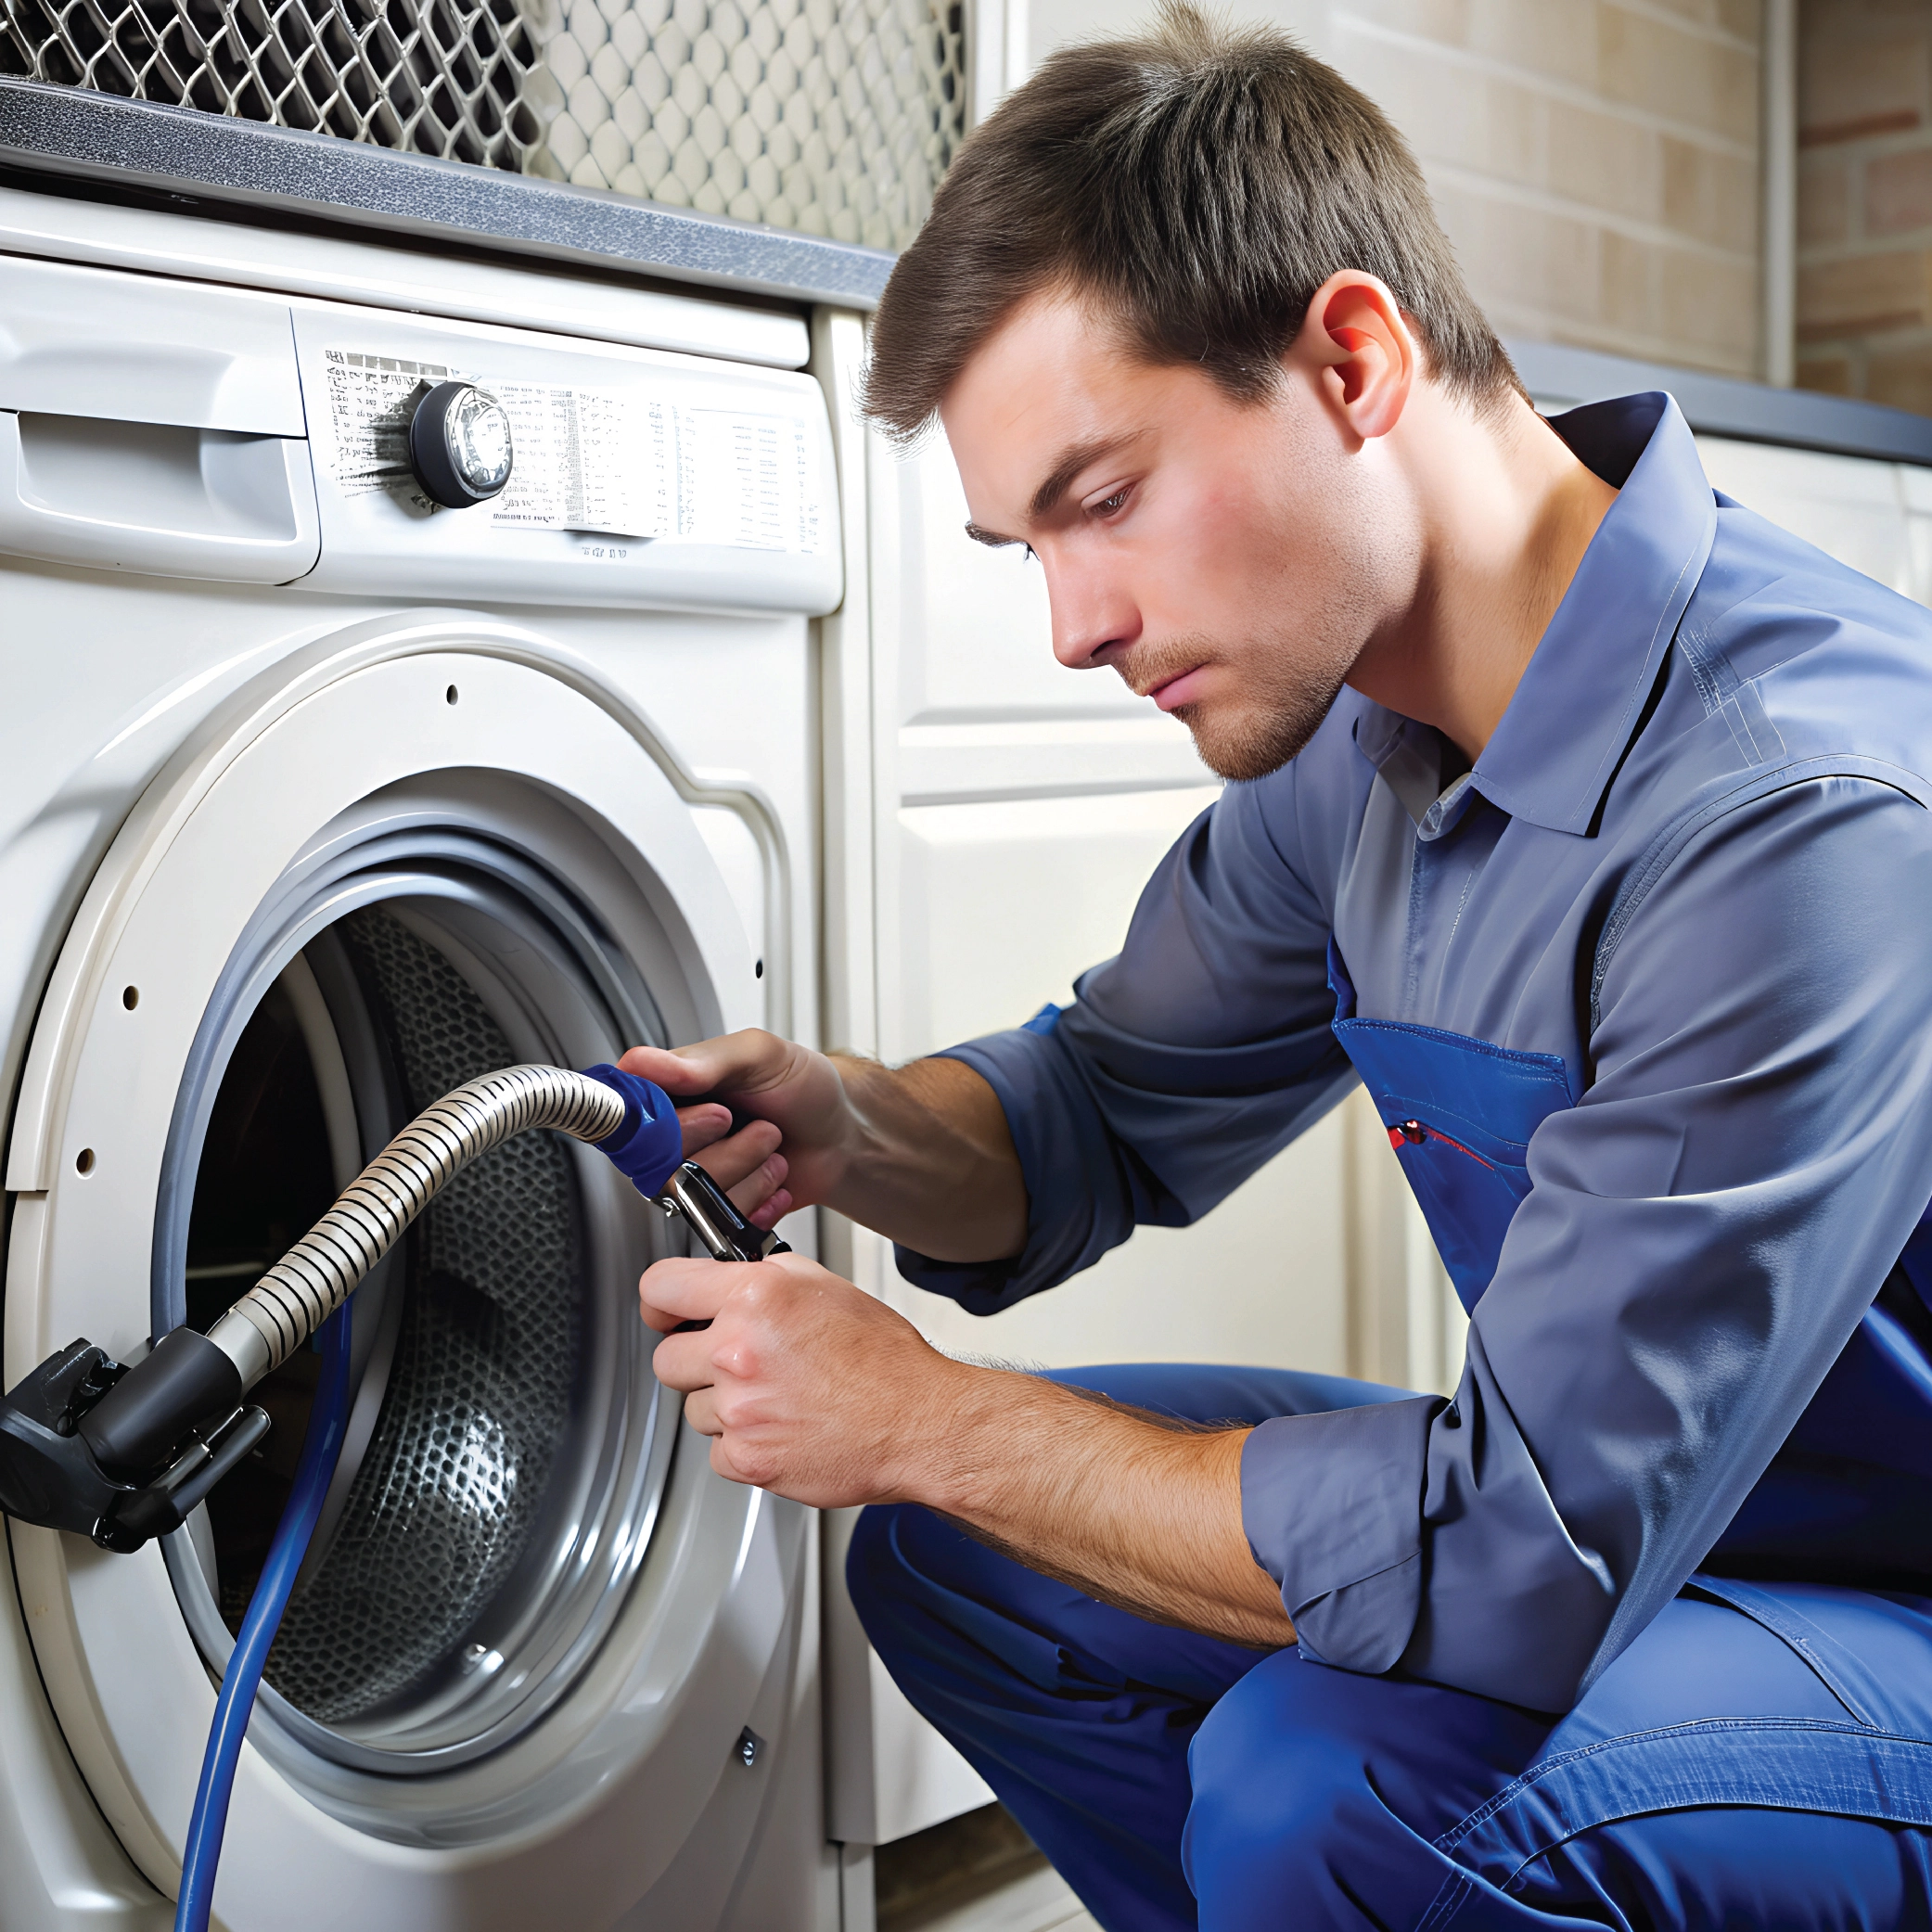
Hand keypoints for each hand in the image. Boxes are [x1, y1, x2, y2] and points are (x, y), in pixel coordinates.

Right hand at [618, 1030, 859, 1229]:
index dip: (668, 1126)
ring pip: (695, 1196)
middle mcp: (671, 1140)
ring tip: (770, 1145)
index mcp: (668, 1093)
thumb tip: (640, 1062)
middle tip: (748, 1121)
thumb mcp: (757, 1054)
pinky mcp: (717, 1212)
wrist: (841, 1132)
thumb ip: (700, 1060)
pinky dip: (759, 1200)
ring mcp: (694, 1178)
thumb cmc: (800, 1086)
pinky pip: (721, 1223)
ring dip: (748, 1170)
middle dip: (724, 1146)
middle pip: (661, 1166)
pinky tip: (774, 1177)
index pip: (627, 1119)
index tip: (716, 1115)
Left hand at [641, 1249, 959, 1506]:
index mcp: (756, 1298)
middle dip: (695, 1358)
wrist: (916, 1423)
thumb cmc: (883, 1360)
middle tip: (736, 1361)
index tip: (665, 1312)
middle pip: (666, 1357)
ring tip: (776, 1397)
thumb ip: (765, 1277)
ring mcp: (739, 1409)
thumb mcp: (826, 1287)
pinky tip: (782, 1427)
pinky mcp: (745, 1458)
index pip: (660, 1287)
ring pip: (693, 1406)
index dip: (660, 1301)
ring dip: (723, 1404)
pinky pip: (716, 1449)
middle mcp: (739, 1351)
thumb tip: (725, 1279)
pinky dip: (743, 1443)